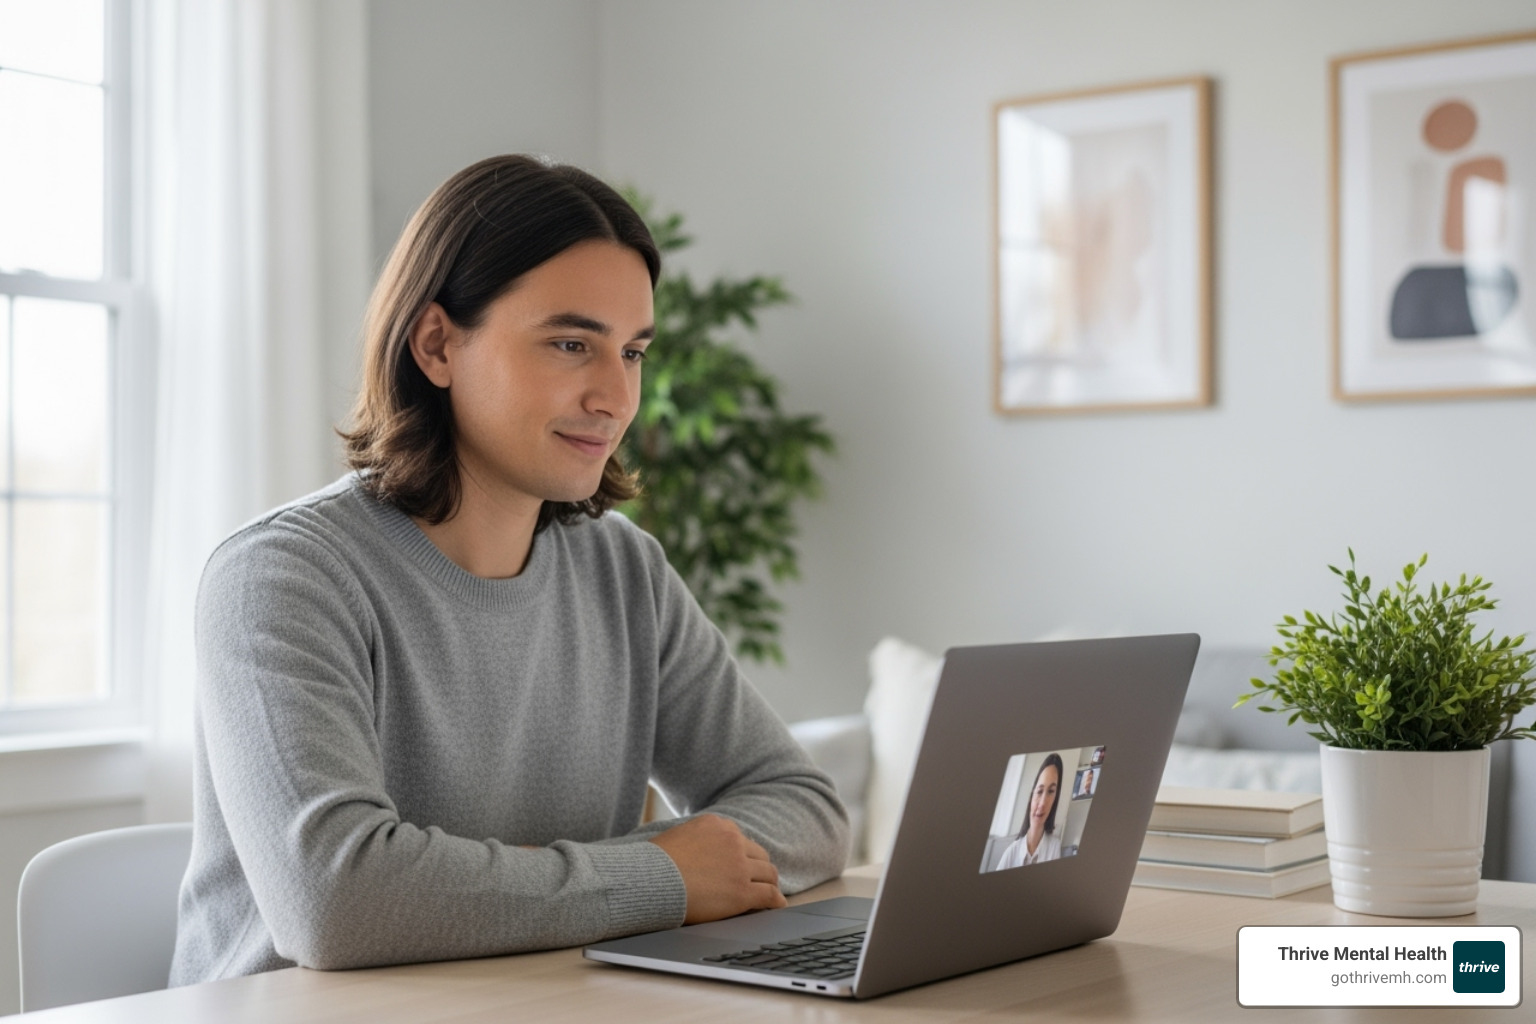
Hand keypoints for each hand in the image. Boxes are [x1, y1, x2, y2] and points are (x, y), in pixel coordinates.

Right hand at [650, 813, 786, 923]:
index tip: (743, 863)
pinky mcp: (742, 892)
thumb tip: (699, 854)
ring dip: (770, 882)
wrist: (650, 880)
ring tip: (770, 891)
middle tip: (760, 878)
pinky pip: (769, 895)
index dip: (743, 854)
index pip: (739, 838)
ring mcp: (740, 866)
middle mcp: (733, 841)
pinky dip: (776, 900)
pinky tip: (777, 905)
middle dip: (759, 866)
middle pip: (758, 854)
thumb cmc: (654, 864)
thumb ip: (697, 841)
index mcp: (718, 825)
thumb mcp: (679, 837)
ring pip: (768, 873)